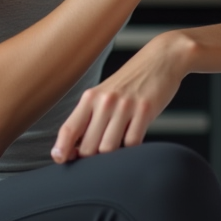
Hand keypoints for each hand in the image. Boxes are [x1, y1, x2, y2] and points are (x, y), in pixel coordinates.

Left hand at [51, 32, 189, 163]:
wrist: (160, 60)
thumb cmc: (130, 83)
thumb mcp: (104, 95)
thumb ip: (89, 118)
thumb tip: (74, 150)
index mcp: (90, 97)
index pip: (68, 129)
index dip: (61, 149)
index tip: (60, 160)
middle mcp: (105, 101)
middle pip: (88, 147)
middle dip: (90, 158)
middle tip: (98, 154)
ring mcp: (125, 106)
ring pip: (108, 149)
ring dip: (112, 155)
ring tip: (118, 144)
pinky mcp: (145, 110)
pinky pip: (132, 143)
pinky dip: (132, 147)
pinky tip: (133, 135)